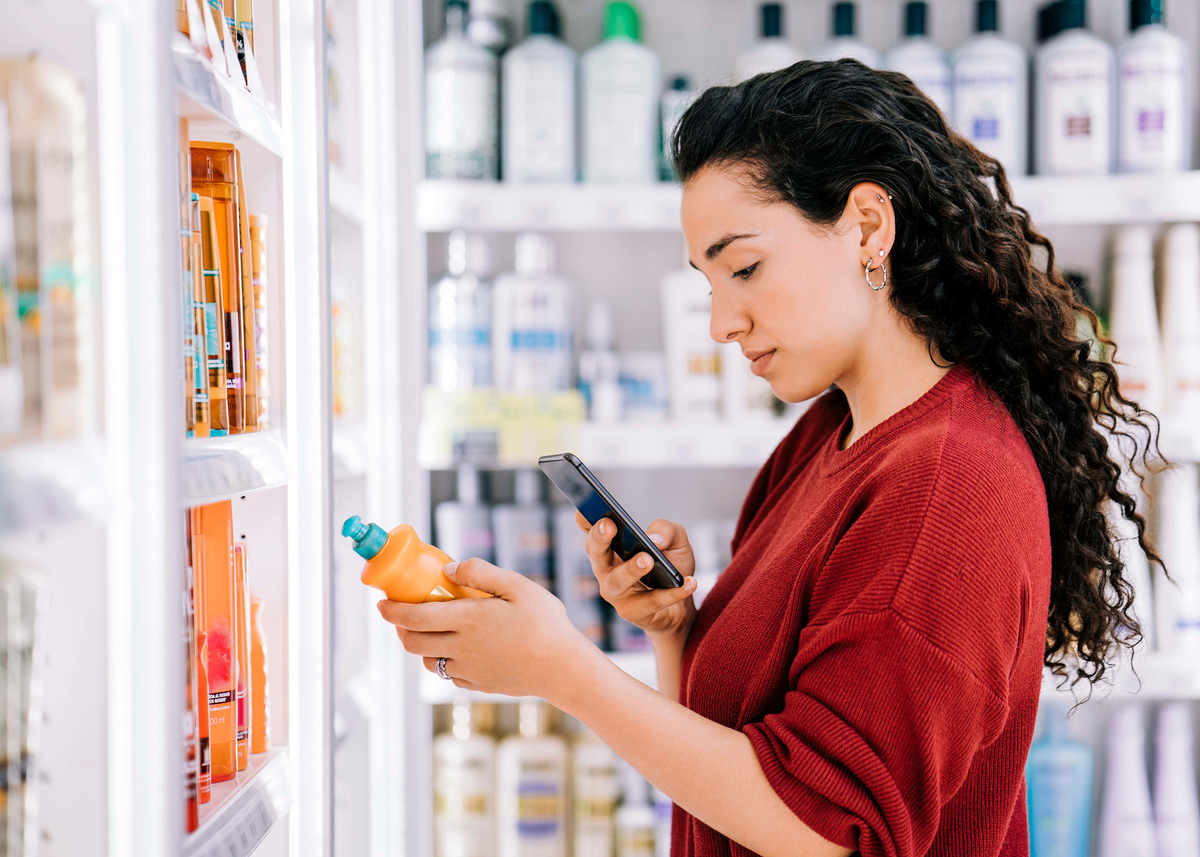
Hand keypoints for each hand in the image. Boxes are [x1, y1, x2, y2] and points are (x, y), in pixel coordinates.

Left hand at [376, 559, 599, 699]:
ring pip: (427, 660)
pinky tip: (460, 648)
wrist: (564, 669)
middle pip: (411, 642)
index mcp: (468, 619)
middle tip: (403, 613)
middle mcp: (461, 647)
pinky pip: (449, 674)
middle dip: (399, 627)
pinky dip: (445, 660)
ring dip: (421, 644)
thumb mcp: (518, 586)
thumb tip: (448, 568)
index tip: (382, 602)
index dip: (391, 609)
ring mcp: (468, 670)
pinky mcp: (477, 684)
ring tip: (433, 629)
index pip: (413, 615)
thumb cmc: (546, 623)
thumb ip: (480, 573)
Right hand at [578, 512, 697, 641]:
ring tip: (647, 559)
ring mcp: (617, 593)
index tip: (583, 508)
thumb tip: (654, 540)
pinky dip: (672, 593)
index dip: (585, 519)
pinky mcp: (634, 613)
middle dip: (599, 538)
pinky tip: (689, 582)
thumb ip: (666, 530)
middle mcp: (607, 569)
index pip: (591, 530)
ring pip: (617, 582)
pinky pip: (652, 602)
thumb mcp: (675, 540)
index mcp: (611, 547)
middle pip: (596, 553)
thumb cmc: (670, 566)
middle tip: (608, 525)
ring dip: (631, 569)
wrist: (682, 605)